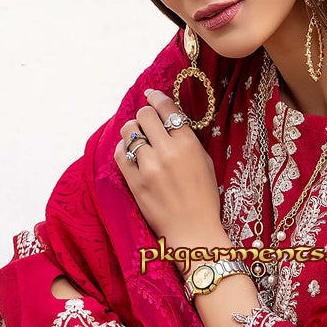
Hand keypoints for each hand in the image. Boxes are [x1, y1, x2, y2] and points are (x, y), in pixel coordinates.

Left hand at [114, 89, 222, 247]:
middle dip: (144, 116)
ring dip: (133, 133)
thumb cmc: (204, 199)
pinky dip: (124, 151)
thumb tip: (169, 120)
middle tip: (147, 124)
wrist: (194, 232)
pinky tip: (132, 156)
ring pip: (129, 132)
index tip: (150, 95)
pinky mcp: (134, 182)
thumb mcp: (205, 163)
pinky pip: (120, 154)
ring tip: (139, 141)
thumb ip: (188, 140)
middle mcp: (168, 152)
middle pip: (143, 116)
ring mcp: (149, 168)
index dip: (156, 98)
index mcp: (189, 145)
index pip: (166, 109)